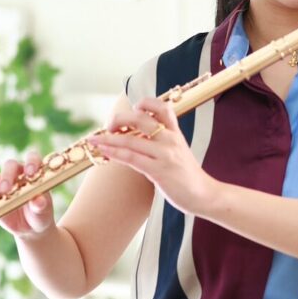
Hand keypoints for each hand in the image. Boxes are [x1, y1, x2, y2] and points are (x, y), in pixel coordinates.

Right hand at [0, 151, 54, 238]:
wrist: (29, 229)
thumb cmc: (40, 215)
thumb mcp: (43, 212)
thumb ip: (42, 206)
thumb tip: (38, 201)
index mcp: (32, 173)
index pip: (32, 158)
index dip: (31, 162)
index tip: (30, 173)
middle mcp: (15, 175)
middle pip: (9, 166)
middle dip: (6, 176)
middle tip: (5, 190)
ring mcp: (0, 184)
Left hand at [89, 97, 216, 215]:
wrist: (204, 194)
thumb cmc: (188, 175)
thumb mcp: (179, 151)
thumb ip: (161, 142)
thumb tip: (137, 137)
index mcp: (176, 133)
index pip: (162, 107)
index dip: (144, 103)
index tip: (133, 109)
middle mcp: (170, 140)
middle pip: (140, 118)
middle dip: (119, 119)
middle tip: (108, 126)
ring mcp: (165, 155)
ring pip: (131, 141)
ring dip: (108, 139)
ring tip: (94, 140)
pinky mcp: (159, 171)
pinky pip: (131, 158)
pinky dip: (114, 153)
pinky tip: (104, 152)